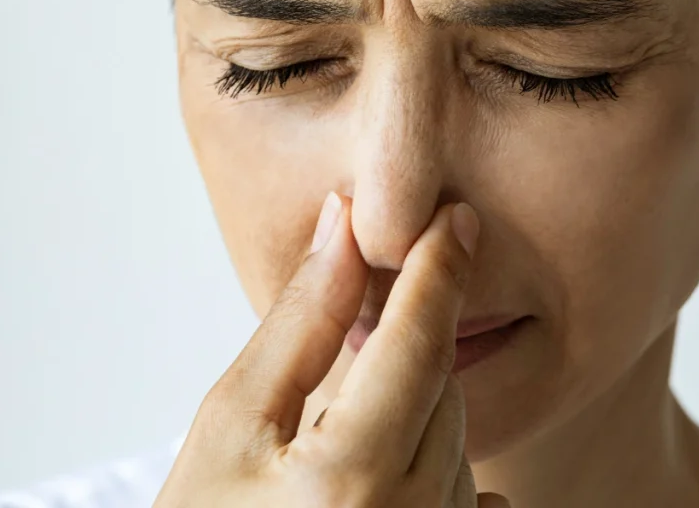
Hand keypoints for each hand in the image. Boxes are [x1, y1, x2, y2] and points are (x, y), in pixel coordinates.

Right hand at [154, 193, 508, 507]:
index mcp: (350, 482)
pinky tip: (374, 488)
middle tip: (340, 366)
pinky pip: (468, 498)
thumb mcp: (230, 423)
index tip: (456, 218)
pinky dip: (430, 470)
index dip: (438, 270)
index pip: (417, 344)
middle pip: (443, 391)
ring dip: (411, 417)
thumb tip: (342, 228)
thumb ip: (296, 324)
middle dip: (405, 356)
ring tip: (330, 453)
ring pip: (456, 441)